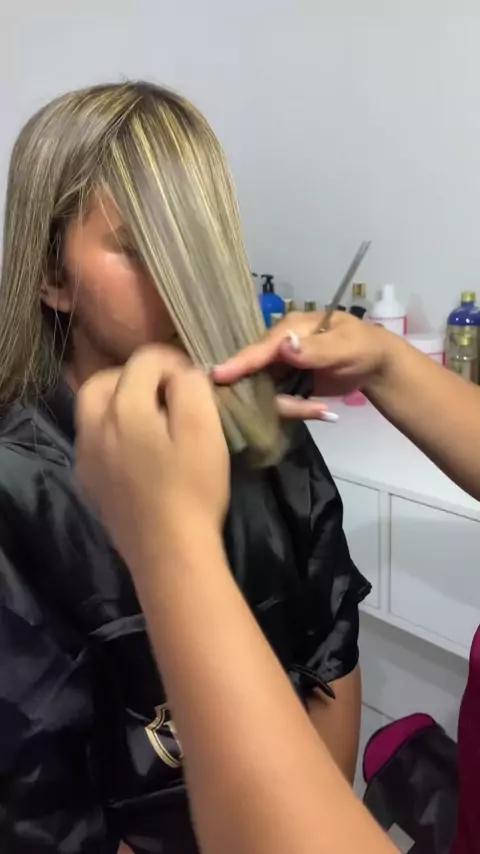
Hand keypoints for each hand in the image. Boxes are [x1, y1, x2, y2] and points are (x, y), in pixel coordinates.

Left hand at [75, 345, 229, 574]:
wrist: (170, 553)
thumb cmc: (194, 490)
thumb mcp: (205, 430)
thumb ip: (192, 387)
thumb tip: (182, 374)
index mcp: (125, 408)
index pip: (143, 360)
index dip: (172, 362)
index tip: (194, 380)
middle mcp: (94, 426)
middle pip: (104, 380)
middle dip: (135, 376)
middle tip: (166, 393)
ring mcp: (86, 457)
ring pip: (92, 409)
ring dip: (118, 402)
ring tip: (150, 419)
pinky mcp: (88, 482)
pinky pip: (92, 440)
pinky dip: (111, 431)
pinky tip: (136, 450)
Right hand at [212, 311, 389, 418]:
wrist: (374, 364)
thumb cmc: (362, 347)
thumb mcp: (345, 346)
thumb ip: (315, 348)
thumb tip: (284, 346)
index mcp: (290, 328)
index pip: (260, 347)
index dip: (240, 362)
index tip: (217, 376)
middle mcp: (278, 347)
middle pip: (257, 375)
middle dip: (275, 397)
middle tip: (310, 407)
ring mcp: (280, 367)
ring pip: (266, 392)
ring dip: (292, 406)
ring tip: (322, 409)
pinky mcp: (285, 384)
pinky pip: (279, 401)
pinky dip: (297, 409)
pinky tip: (322, 409)